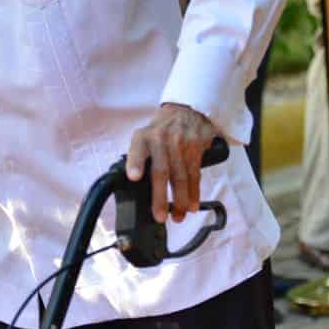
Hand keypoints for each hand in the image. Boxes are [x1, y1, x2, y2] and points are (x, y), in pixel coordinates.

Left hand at [125, 103, 219, 223]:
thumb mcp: (144, 137)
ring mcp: (180, 144)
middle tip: (160, 216)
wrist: (185, 111)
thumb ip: (139, 158)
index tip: (134, 177)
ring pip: (180, 176)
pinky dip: (194, 193)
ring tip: (178, 217)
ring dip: (180, 200)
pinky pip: (194, 174)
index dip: (135, 162)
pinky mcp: (196, 148)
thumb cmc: (160, 131)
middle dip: (160, 196)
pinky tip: (192, 205)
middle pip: (161, 171)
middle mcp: (161, 139)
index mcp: (143, 137)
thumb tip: (132, 186)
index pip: (138, 149)